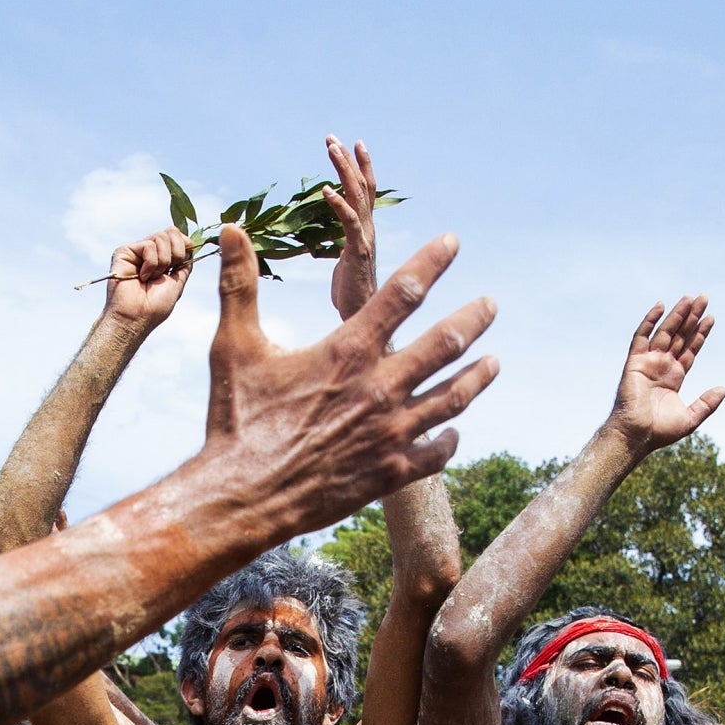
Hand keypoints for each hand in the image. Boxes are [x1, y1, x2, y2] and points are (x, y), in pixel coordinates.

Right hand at [101, 227, 191, 332]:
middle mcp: (148, 253)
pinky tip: (142, 276)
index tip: (186, 255)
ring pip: (161, 237)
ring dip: (162, 262)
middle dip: (176, 252)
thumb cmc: (155, 306)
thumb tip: (191, 243)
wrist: (136, 317)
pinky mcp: (124, 252)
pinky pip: (148, 245)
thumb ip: (185, 262)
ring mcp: (136, 251)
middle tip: (166, 272)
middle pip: (171, 232)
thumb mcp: (178, 281)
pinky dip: (151, 264)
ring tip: (151, 278)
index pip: (176, 236)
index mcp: (161, 259)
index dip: (185, 243)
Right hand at [201, 225, 498, 534]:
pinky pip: (437, 452)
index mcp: (348, 351)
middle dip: (474, 319)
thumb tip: (231, 227)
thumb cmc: (236, 420)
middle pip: (446, 343)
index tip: (453, 242)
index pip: (404, 292)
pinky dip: (450, 440)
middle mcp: (380, 388)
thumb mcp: (234, 347)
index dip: (433, 261)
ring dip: (478, 377)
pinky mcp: (391, 473)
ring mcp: (392, 433)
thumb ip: (238, 285)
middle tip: (490, 305)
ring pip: (454, 397)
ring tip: (494, 363)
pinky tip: (454, 432)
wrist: (244, 497)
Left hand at [322, 136, 379, 320]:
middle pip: (363, 187)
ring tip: (332, 148)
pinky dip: (338, 204)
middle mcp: (369, 231)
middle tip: (332, 139)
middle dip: (348, 161)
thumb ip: (338, 249)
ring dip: (345, 170)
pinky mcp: (357, 253)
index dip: (359, 168)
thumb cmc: (351, 301)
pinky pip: (350, 223)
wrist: (363, 330)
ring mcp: (365, 240)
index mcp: (365, 231)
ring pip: (358, 197)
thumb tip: (324, 244)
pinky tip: (324, 191)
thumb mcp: (342, 266)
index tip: (348, 146)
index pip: (365, 192)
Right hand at [607, 295, 724, 453]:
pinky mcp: (635, 362)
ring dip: (677, 314)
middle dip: (692, 317)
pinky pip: (641, 337)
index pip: (690, 349)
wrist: (636, 435)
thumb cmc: (659, 431)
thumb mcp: (691, 418)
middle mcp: (662, 366)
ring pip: (665, 332)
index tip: (711, 317)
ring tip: (690, 298)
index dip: (700, 333)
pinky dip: (650, 320)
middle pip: (680, 336)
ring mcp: (648, 362)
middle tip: (704, 298)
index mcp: (674, 377)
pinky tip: (661, 305)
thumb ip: (707, 403)